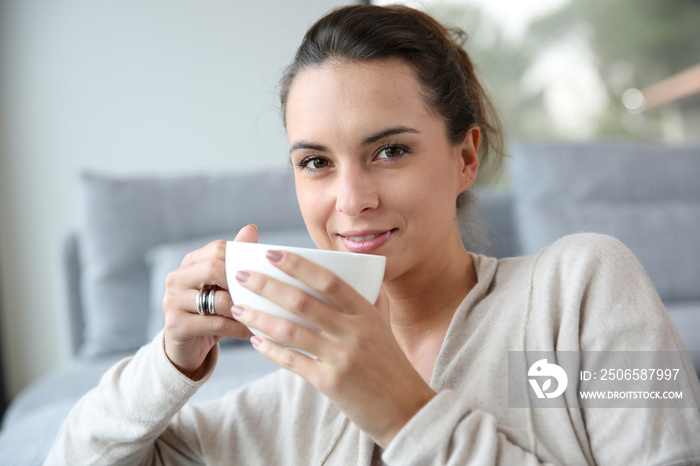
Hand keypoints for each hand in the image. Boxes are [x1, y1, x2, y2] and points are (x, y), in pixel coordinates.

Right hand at [162, 224, 256, 378]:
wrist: (189, 347)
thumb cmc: (213, 311)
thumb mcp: (224, 285)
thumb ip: (236, 258)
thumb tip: (251, 228)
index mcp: (190, 263)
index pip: (218, 249)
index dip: (241, 260)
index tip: (261, 274)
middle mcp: (176, 278)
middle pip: (214, 269)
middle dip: (242, 283)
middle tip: (263, 295)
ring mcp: (172, 301)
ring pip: (218, 299)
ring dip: (244, 309)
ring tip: (263, 316)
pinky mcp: (175, 326)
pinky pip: (215, 324)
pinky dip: (238, 328)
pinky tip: (252, 332)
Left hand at [231, 250, 435, 447]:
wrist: (406, 409)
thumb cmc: (392, 364)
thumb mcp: (384, 327)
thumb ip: (369, 301)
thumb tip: (357, 275)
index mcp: (366, 313)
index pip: (328, 281)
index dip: (298, 265)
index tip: (272, 253)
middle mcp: (354, 332)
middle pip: (303, 302)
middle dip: (268, 286)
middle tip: (242, 276)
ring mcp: (341, 357)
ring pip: (291, 331)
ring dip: (260, 317)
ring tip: (239, 307)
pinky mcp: (330, 382)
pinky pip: (292, 361)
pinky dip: (271, 350)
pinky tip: (255, 340)